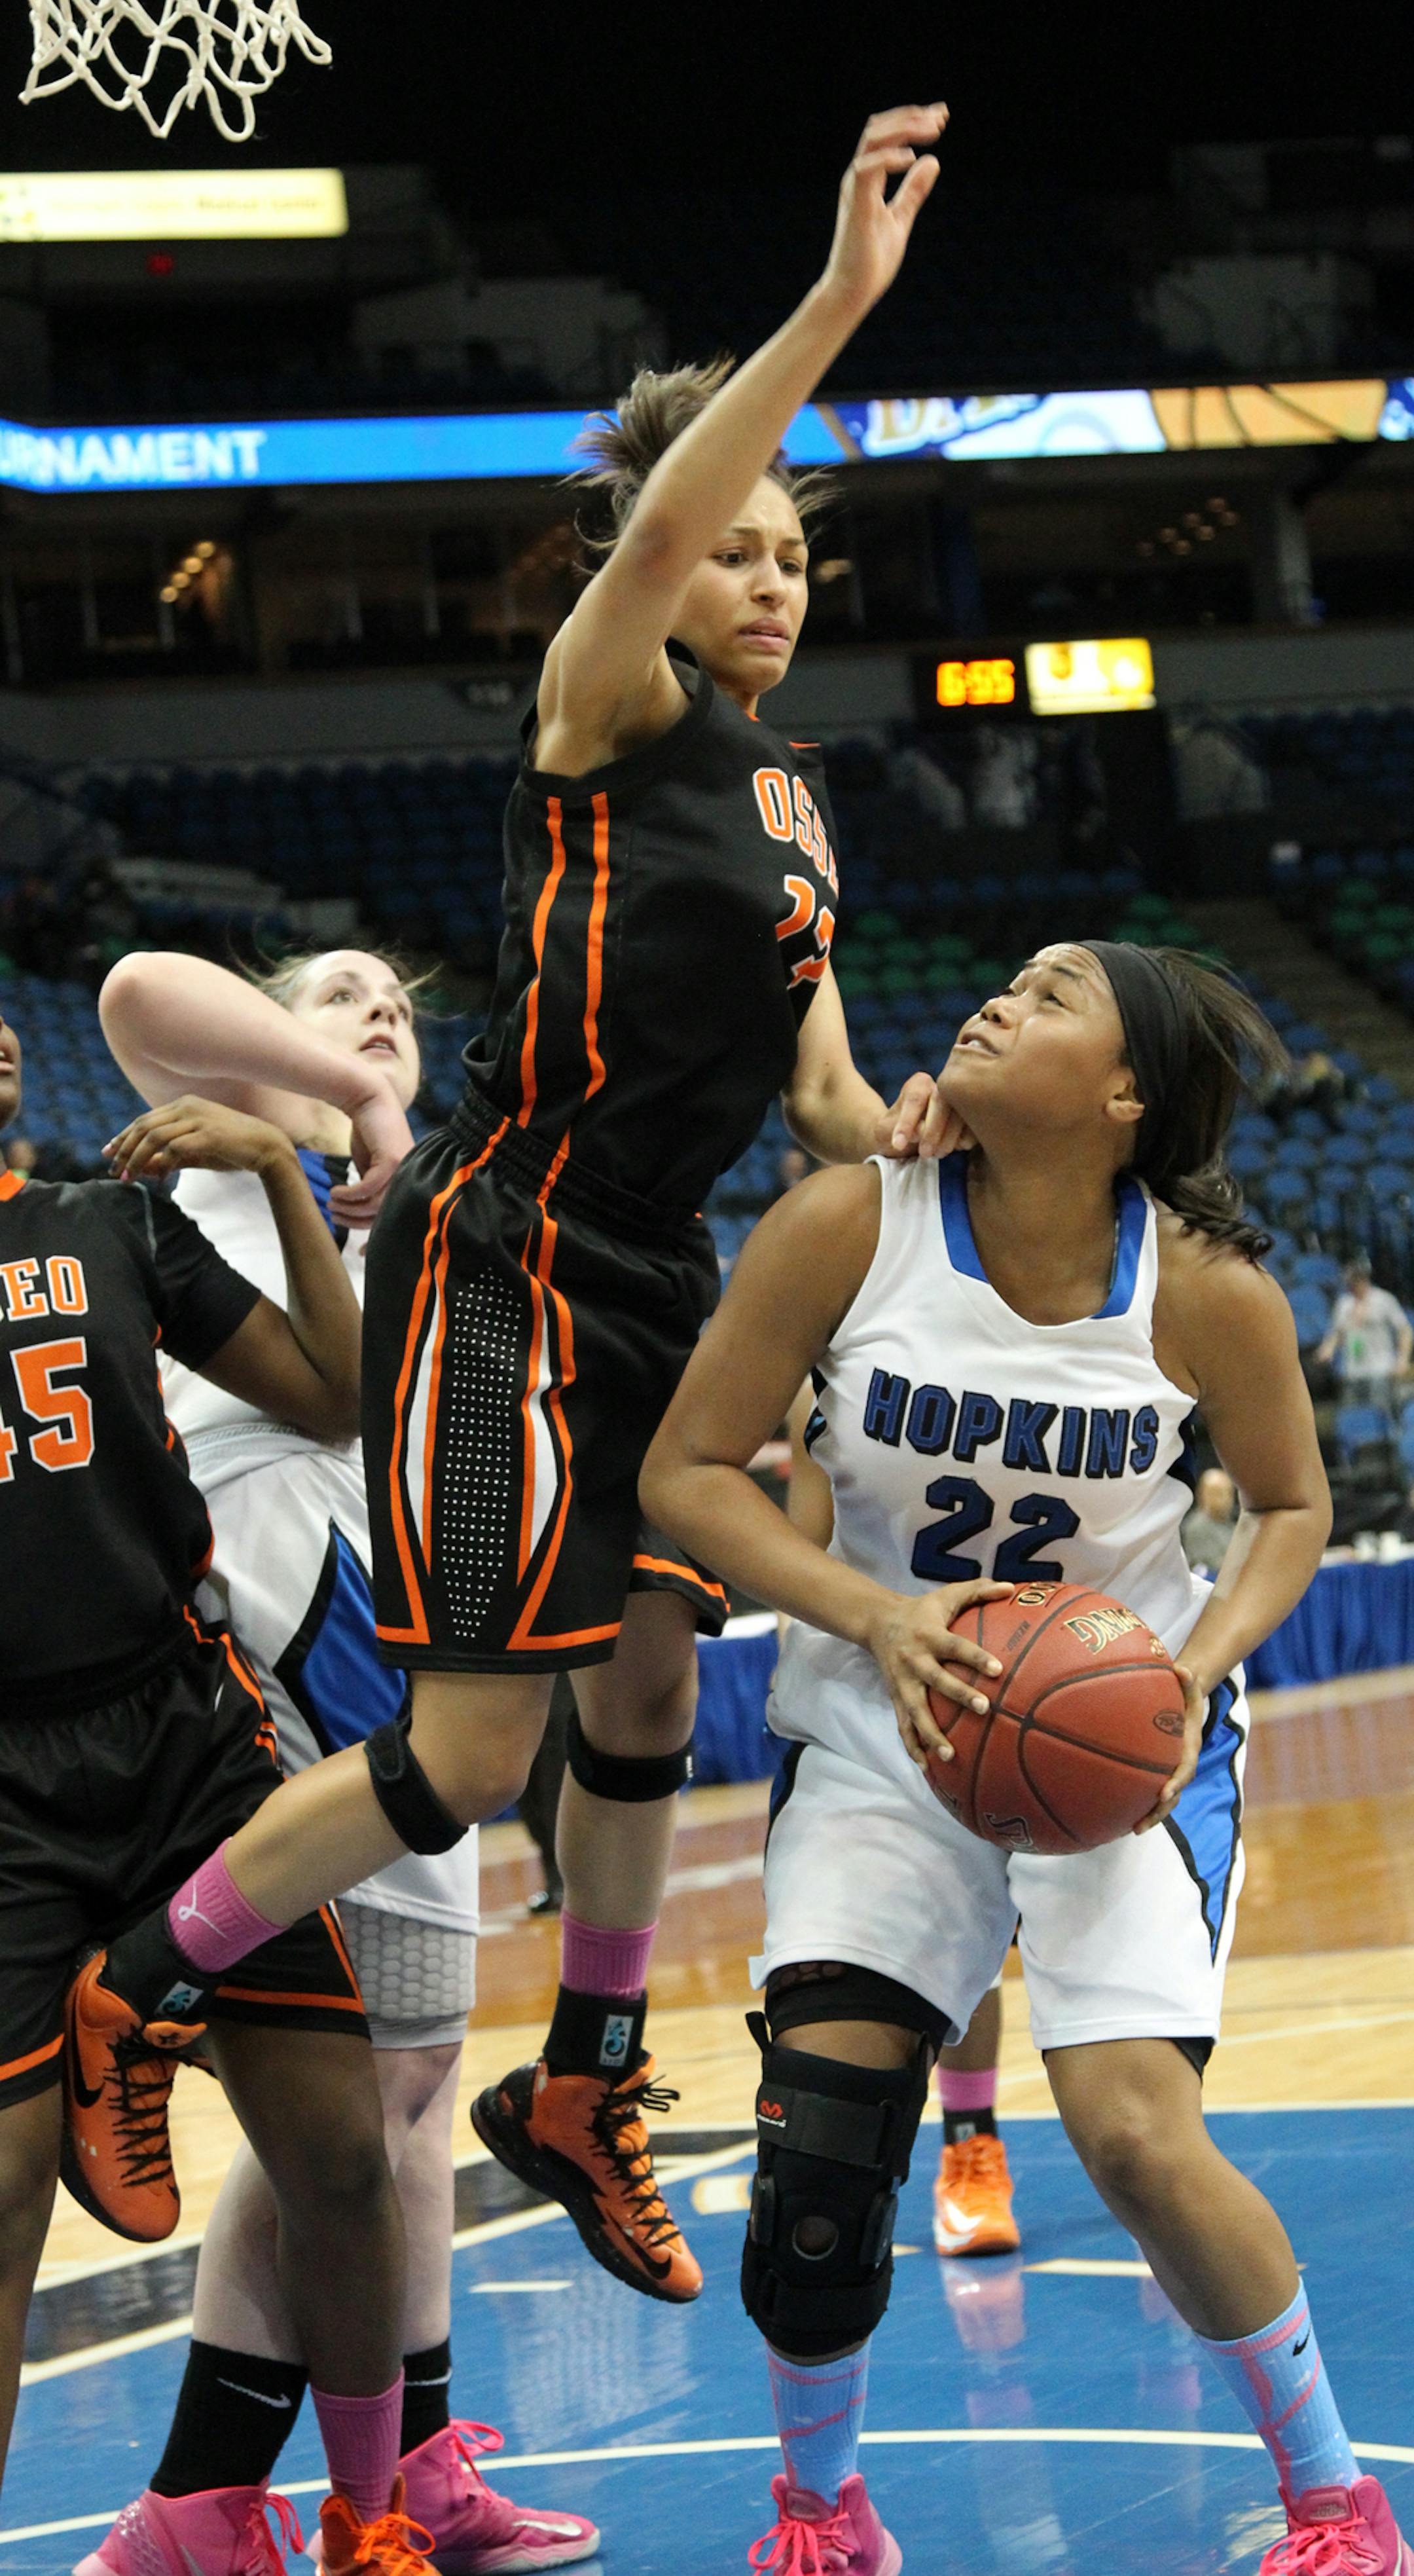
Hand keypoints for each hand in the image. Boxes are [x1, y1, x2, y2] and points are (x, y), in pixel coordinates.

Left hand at [105, 1095, 291, 1181]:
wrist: (267, 1146)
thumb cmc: (232, 1149)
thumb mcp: (195, 1153)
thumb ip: (168, 1158)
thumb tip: (142, 1169)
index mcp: (184, 1105)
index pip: (144, 1120)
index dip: (123, 1137)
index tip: (109, 1153)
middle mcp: (187, 1106)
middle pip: (143, 1127)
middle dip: (125, 1150)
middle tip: (116, 1171)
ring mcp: (198, 1118)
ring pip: (154, 1137)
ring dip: (138, 1159)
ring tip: (131, 1178)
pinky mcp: (208, 1133)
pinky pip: (175, 1148)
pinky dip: (164, 1164)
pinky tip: (162, 1179)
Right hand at [327, 1076, 413, 1226]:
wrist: (367, 1099)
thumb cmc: (367, 1134)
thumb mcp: (369, 1167)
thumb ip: (369, 1190)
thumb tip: (358, 1214)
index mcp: (407, 1184)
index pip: (398, 1218)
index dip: (380, 1238)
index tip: (361, 1253)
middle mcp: (411, 1179)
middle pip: (385, 1216)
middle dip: (358, 1224)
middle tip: (336, 1218)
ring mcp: (405, 1170)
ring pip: (376, 1205)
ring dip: (349, 1208)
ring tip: (332, 1204)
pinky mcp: (393, 1160)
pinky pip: (369, 1188)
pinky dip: (350, 1194)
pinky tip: (337, 1192)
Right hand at [820, 103, 947, 320]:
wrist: (852, 292)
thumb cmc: (871, 261)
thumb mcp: (900, 218)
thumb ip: (913, 191)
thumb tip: (933, 161)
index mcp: (868, 180)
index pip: (887, 137)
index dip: (913, 121)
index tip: (940, 116)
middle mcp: (858, 178)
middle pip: (879, 129)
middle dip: (912, 117)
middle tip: (941, 116)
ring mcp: (855, 189)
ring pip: (873, 140)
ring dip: (904, 129)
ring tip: (934, 131)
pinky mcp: (856, 205)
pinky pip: (868, 169)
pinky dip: (890, 158)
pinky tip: (912, 159)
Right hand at [864, 1578, 1012, 1769]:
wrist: (877, 1622)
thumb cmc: (922, 1610)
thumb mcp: (947, 1595)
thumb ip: (978, 1590)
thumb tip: (1011, 1587)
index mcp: (929, 1635)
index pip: (955, 1647)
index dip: (975, 1657)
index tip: (997, 1670)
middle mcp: (915, 1660)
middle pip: (937, 1680)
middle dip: (958, 1695)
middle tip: (984, 1709)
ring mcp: (903, 1683)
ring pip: (916, 1712)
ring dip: (931, 1735)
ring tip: (950, 1755)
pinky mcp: (895, 1698)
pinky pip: (903, 1727)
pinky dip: (913, 1748)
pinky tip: (927, 1769)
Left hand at [876, 1071, 973, 1162]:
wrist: (909, 1141)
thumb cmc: (893, 1133)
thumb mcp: (885, 1131)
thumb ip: (895, 1127)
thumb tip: (922, 1131)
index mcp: (919, 1084)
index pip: (915, 1099)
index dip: (907, 1123)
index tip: (898, 1145)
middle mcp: (942, 1086)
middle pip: (942, 1102)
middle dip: (933, 1130)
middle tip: (924, 1153)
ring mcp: (961, 1099)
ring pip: (961, 1113)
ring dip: (949, 1138)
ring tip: (937, 1154)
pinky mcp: (974, 1116)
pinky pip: (974, 1125)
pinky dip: (966, 1139)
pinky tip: (956, 1148)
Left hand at [1134, 1664, 1205, 1832]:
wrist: (1187, 1703)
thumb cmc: (1184, 1692)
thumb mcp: (1188, 1684)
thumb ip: (1186, 1678)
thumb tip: (1182, 1667)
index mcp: (1189, 1749)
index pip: (1184, 1770)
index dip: (1175, 1783)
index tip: (1164, 1793)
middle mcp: (1180, 1765)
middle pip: (1172, 1795)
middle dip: (1158, 1812)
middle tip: (1140, 1826)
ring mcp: (1169, 1772)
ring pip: (1162, 1800)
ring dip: (1148, 1816)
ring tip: (1130, 1830)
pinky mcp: (1157, 1773)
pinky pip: (1148, 1792)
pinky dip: (1137, 1804)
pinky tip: (1116, 1815)